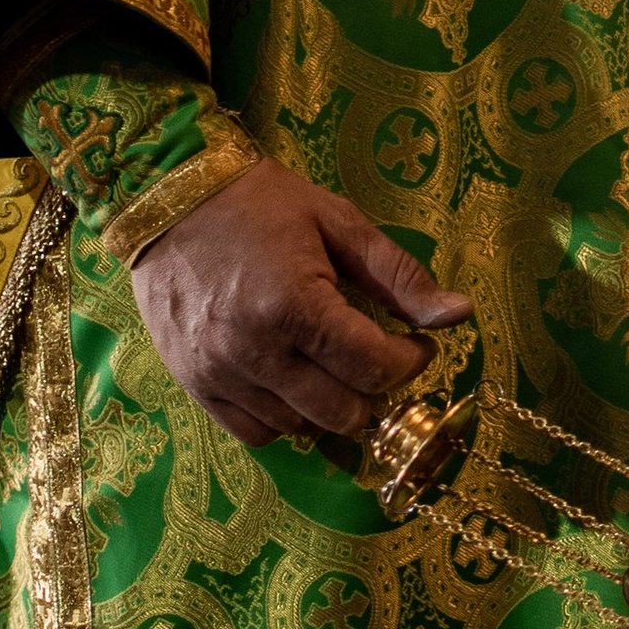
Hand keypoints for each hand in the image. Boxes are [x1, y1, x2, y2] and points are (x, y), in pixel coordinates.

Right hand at [130, 159, 471, 447]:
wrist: (168, 195)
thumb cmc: (259, 202)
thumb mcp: (337, 221)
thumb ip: (399, 275)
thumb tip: (460, 314)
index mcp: (295, 304)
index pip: (375, 369)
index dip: (411, 362)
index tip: (415, 342)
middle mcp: (256, 349)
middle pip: (344, 412)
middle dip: (374, 390)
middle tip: (374, 357)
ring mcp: (220, 372)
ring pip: (302, 429)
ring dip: (330, 406)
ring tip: (330, 365)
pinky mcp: (194, 384)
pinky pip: (255, 433)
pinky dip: (284, 419)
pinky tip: (292, 382)